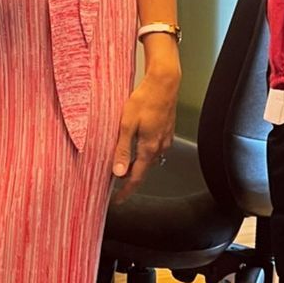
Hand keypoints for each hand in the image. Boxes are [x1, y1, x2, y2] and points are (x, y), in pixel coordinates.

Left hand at [109, 70, 177, 203]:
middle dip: (130, 179)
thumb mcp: (126, 124)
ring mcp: (165, 138)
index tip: (118, 200)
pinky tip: (137, 145)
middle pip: (143, 170)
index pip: (136, 178)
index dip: (126, 191)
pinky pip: (155, 147)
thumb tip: (118, 172)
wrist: (164, 82)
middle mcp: (160, 146)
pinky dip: (145, 152)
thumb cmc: (144, 99)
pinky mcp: (167, 130)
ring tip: (124, 165)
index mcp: (149, 148)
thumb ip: (122, 149)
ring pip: (149, 158)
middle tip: (117, 185)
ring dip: (138, 164)